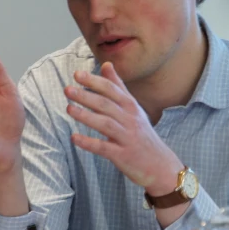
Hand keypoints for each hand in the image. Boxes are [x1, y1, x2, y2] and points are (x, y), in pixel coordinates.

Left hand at [64, 62, 182, 193]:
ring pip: (105, 124)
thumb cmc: (143, 135)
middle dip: (86, 96)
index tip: (77, 74)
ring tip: (69, 109)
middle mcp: (131, 120)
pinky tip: (74, 138)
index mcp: (131, 106)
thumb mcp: (134, 108)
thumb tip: (106, 64)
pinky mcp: (123, 156)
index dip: (94, 81)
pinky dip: (89, 143)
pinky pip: (104, 148)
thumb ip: (118, 87)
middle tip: (67, 89)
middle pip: (106, 105)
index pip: (112, 90)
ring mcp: (128, 138)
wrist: (161, 165)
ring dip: (86, 116)